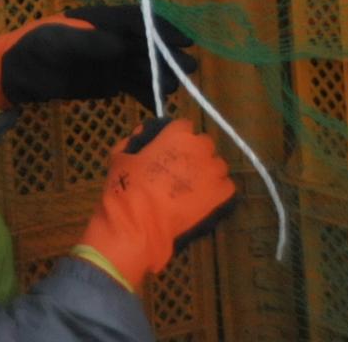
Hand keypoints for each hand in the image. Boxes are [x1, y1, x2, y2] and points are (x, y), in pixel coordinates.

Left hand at [0, 5, 196, 113]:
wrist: (16, 75)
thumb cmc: (33, 50)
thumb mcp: (56, 43)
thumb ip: (88, 43)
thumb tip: (120, 45)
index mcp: (99, 20)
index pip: (136, 19)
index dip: (161, 27)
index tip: (183, 38)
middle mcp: (110, 38)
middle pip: (146, 44)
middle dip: (167, 55)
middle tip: (189, 68)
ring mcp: (110, 60)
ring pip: (143, 66)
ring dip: (161, 76)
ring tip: (176, 89)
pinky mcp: (107, 82)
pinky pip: (132, 85)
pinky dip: (146, 93)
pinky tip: (159, 103)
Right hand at [73, 117, 235, 292]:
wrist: (140, 221)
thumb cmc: (127, 185)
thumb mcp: (121, 155)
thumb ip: (136, 141)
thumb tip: (143, 136)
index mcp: (177, 134)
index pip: (184, 126)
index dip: (177, 138)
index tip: (169, 148)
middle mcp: (200, 147)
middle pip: (204, 144)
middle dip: (195, 154)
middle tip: (180, 169)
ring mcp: (213, 171)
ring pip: (217, 165)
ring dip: (207, 171)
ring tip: (193, 187)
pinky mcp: (222, 194)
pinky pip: (226, 186)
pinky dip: (218, 191)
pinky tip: (204, 199)